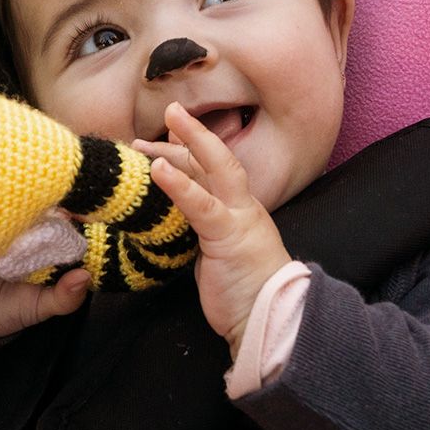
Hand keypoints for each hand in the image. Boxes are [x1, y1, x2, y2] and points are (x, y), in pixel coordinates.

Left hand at [134, 102, 293, 356]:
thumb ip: (207, 234)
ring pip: (216, 169)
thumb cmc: (246, 292)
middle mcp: (243, 207)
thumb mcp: (222, 255)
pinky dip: (179, 183)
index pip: (216, 171)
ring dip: (188, 143)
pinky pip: (201, 204)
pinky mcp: (227, 236)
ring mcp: (237, 218)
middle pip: (219, 159)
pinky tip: (159, 167)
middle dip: (194, 133)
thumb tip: (180, 223)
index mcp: (241, 211)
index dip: (195, 149)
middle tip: (170, 111)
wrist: (270, 318)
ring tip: (164, 124)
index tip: (172, 133)